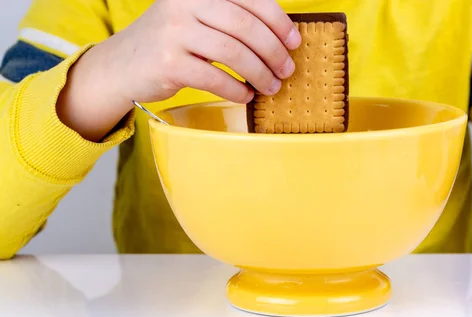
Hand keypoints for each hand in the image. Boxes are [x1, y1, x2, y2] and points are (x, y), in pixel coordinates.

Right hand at [57, 0, 300, 141]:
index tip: (294, 41)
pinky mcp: (169, 63)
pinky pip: (215, 78)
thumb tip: (279, 37)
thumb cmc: (168, 44)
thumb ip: (227, 18)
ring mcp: (174, 32)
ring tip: (271, 86)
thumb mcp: (194, 18)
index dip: (278, 20)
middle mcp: (184, 4)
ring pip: (233, 53)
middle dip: (273, 51)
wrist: (120, 67)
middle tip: (286, 70)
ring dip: (260, 73)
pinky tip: (245, 95)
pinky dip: (237, 89)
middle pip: (245, 26)